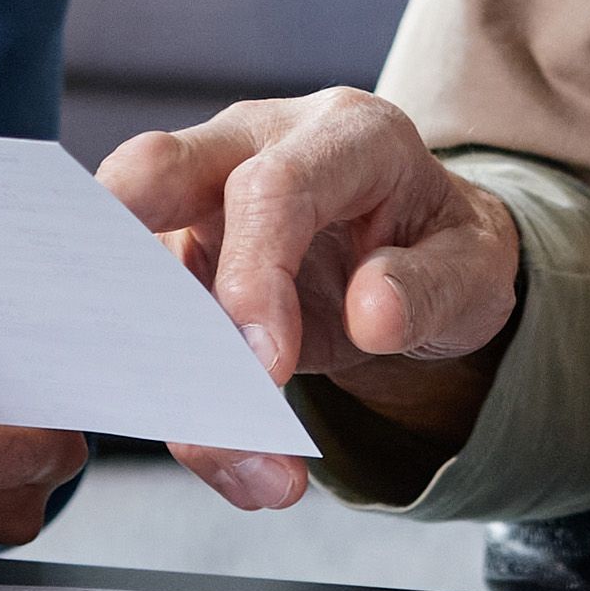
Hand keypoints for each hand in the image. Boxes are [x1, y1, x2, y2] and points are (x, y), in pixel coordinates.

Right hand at [100, 90, 522, 513]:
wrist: (421, 253)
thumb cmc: (443, 246)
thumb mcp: (476, 268)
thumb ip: (432, 287)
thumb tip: (372, 315)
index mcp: (345, 134)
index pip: (275, 188)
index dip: (256, 276)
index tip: (268, 368)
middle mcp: (259, 146)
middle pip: (160, 167)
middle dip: (121, 238)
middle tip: (113, 325)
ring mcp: (207, 197)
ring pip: (138, 264)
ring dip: (157, 367)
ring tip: (232, 456)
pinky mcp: (181, 252)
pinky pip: (150, 323)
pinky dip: (172, 396)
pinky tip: (223, 451)